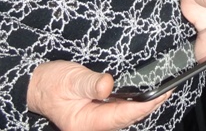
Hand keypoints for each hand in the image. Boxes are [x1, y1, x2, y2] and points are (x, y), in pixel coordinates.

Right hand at [27, 61, 169, 130]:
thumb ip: (90, 83)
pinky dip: (133, 100)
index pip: (121, 116)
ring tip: (162, 89)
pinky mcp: (98, 112)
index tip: (160, 95)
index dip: (143, 106)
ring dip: (143, 103)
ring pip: (126, 114)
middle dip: (149, 104)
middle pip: (127, 117)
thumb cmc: (50, 84)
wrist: (36, 85)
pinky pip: (120, 109)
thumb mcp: (69, 80)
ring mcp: (96, 120)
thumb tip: (109, 85)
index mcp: (86, 123)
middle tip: (169, 89)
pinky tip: (144, 91)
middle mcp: (93, 125)